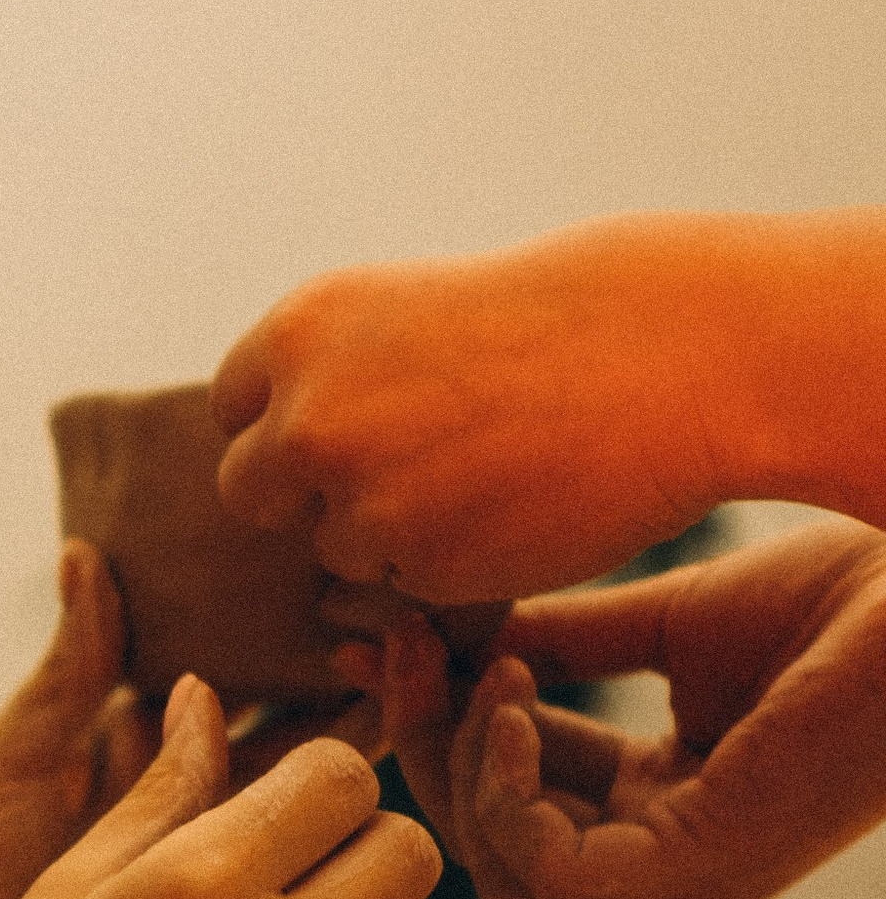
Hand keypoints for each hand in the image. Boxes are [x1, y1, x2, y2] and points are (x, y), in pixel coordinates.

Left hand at [209, 225, 729, 601]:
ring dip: (389, 530)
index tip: (347, 426)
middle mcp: (307, 420)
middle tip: (399, 470)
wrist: (664, 353)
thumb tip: (263, 447)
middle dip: (309, 493)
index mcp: (294, 335)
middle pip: (252, 494)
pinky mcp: (423, 567)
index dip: (288, 426)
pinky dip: (449, 562)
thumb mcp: (403, 315)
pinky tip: (513, 506)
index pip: (234, 412)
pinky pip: (405, 583)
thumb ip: (321, 377)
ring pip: (334, 546)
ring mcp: (361, 501)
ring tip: (485, 471)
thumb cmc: (544, 325)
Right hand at [377, 524, 885, 898]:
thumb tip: (455, 637)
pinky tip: (511, 704)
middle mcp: (671, 854)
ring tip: (479, 669)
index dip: (441, 720)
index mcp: (669, 802)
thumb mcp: (671, 617)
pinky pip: (547, 874)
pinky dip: (502, 792)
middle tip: (398, 647)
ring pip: (504, 876)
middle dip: (428, 746)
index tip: (389, 641)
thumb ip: (566, 640)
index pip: (514, 793)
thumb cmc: (844, 595)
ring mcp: (688, 871)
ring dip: (458, 771)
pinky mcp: (702, 866)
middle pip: (491, 846)